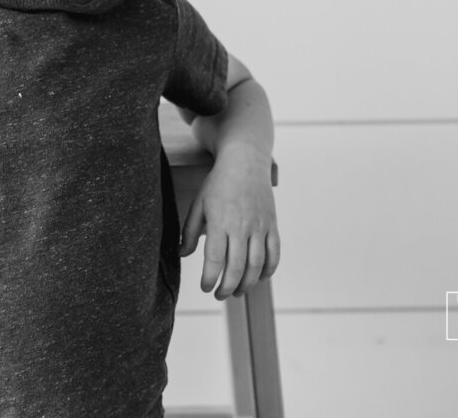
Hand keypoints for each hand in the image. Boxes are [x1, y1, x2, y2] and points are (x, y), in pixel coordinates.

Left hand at [179, 145, 279, 299]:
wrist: (245, 161)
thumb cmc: (218, 183)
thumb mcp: (198, 204)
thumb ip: (190, 231)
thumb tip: (183, 254)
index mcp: (220, 222)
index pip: (215, 259)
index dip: (210, 278)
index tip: (205, 287)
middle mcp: (241, 226)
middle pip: (237, 267)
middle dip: (228, 287)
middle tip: (220, 295)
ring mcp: (259, 226)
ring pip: (256, 264)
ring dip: (247, 283)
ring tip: (238, 292)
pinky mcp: (272, 224)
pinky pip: (274, 253)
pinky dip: (268, 270)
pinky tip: (259, 278)